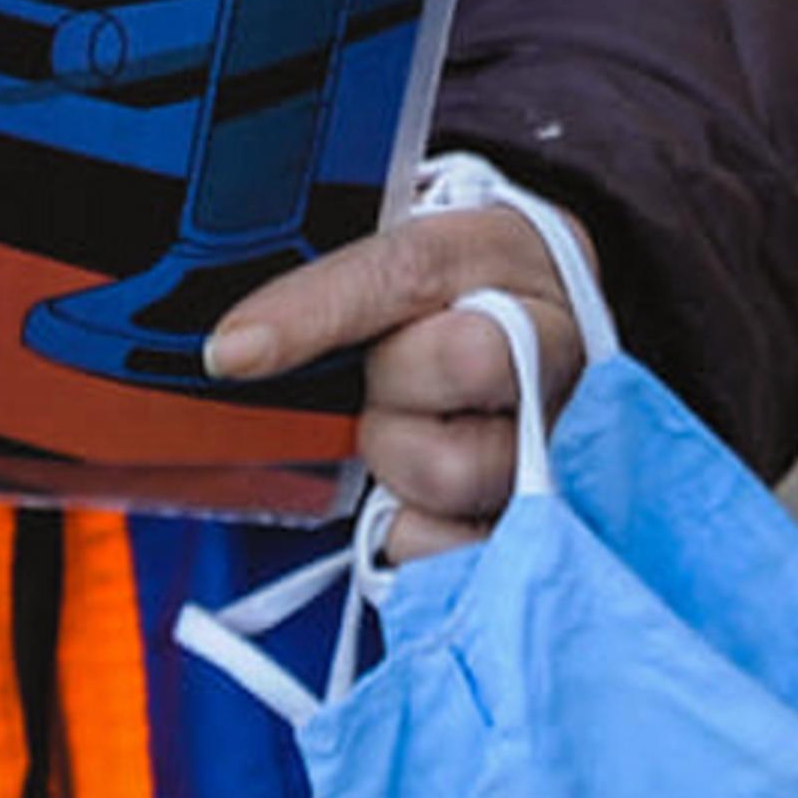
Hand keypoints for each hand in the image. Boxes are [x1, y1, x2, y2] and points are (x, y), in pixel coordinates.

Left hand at [203, 198, 594, 559]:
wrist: (546, 340)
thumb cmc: (461, 297)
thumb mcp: (411, 254)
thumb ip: (336, 284)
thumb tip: (235, 349)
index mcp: (509, 251)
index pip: (407, 269)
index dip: (314, 311)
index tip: (232, 350)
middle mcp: (557, 343)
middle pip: (460, 362)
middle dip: (391, 382)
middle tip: (379, 379)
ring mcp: (565, 441)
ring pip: (453, 467)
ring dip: (398, 458)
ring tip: (405, 431)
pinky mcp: (551, 524)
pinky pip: (458, 546)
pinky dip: (414, 528)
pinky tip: (415, 493)